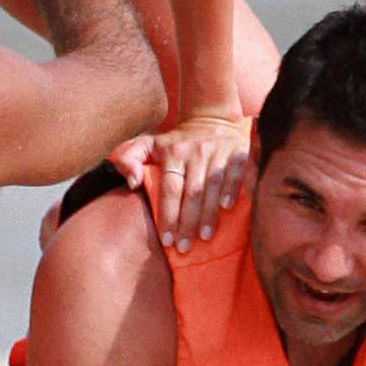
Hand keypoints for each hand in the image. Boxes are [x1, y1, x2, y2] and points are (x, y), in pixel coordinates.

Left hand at [117, 109, 251, 250]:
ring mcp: (217, 151)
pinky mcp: (237, 151)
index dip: (168, 215)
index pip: (169, 189)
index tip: (167, 240)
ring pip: (212, 186)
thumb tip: (131, 182)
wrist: (210, 117)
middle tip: (184, 247)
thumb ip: (128, 159)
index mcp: (172, 152)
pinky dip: (233, 189)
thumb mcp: (146, 143)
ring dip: (209, 213)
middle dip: (187, 223)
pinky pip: (236, 173)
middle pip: (191, 192)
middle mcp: (195, 152)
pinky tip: (227, 208)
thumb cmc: (175, 140)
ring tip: (204, 237)